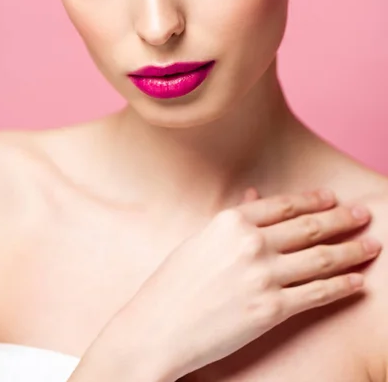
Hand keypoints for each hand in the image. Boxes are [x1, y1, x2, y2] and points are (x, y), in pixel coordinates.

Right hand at [112, 187, 380, 379]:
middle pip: (309, 227)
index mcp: (231, 220)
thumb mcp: (201, 240)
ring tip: (371, 245)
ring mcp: (263, 276)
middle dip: (342, 220)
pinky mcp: (271, 309)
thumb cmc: (174, 284)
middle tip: (364, 215)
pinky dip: (342, 286)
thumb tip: (256, 196)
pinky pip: (317, 293)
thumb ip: (233, 218)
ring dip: (352, 251)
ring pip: (321, 258)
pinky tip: (357, 281)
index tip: (333, 198)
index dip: (314, 200)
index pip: (285, 205)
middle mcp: (251, 243)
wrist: (157, 328)